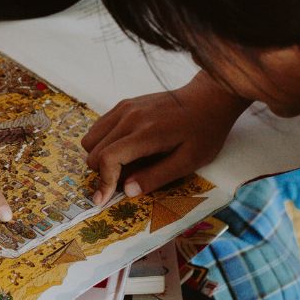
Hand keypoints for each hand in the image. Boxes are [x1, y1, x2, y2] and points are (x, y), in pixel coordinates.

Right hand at [82, 73, 248, 204]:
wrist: (208, 99)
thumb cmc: (204, 132)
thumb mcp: (188, 161)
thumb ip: (156, 177)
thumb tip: (127, 191)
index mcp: (146, 133)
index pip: (108, 157)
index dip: (103, 182)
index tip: (103, 200)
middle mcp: (130, 117)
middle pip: (93, 150)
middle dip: (103, 172)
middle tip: (123, 181)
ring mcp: (125, 108)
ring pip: (91, 138)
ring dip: (100, 157)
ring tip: (124, 165)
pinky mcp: (124, 104)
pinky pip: (99, 126)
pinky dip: (103, 142)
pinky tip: (124, 149)